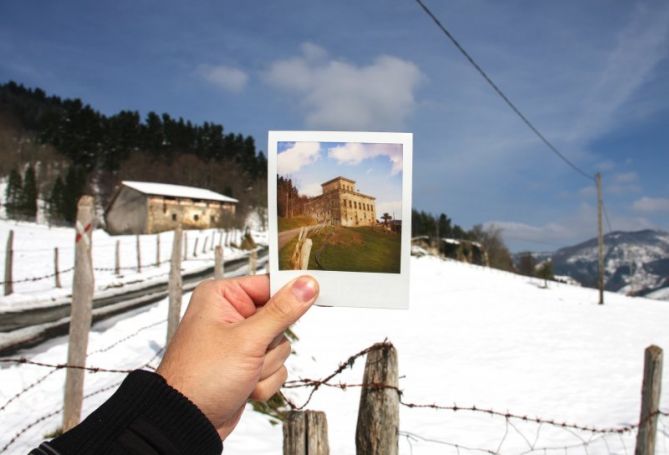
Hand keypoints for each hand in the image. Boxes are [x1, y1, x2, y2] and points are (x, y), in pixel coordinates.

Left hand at [156, 274, 318, 438]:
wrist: (187, 422)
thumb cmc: (201, 377)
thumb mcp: (248, 339)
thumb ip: (282, 311)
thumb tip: (307, 284)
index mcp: (222, 297)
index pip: (269, 286)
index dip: (288, 298)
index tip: (311, 297)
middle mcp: (230, 316)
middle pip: (279, 319)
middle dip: (269, 344)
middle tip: (250, 354)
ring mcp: (239, 343)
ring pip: (279, 347)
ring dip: (266, 367)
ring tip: (241, 374)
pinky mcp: (246, 366)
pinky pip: (274, 368)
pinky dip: (264, 382)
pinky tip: (243, 388)